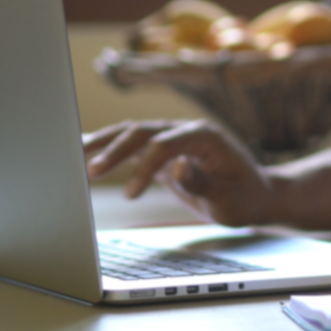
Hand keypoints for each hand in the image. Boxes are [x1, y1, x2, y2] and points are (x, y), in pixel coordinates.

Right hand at [82, 119, 274, 225]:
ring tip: (74, 156)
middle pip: (143, 132)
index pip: (165, 144)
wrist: (256, 196)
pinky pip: (133, 147)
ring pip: (133, 134)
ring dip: (106, 144)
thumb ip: (203, 183)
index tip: (131, 196)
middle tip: (91, 172)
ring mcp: (174, 138)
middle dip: (116, 150)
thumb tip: (178, 166)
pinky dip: (109, 149)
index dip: (144, 168)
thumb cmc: (245, 199)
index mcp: (205, 137)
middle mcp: (187, 131)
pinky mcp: (164, 151)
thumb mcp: (230, 199)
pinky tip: (85, 152)